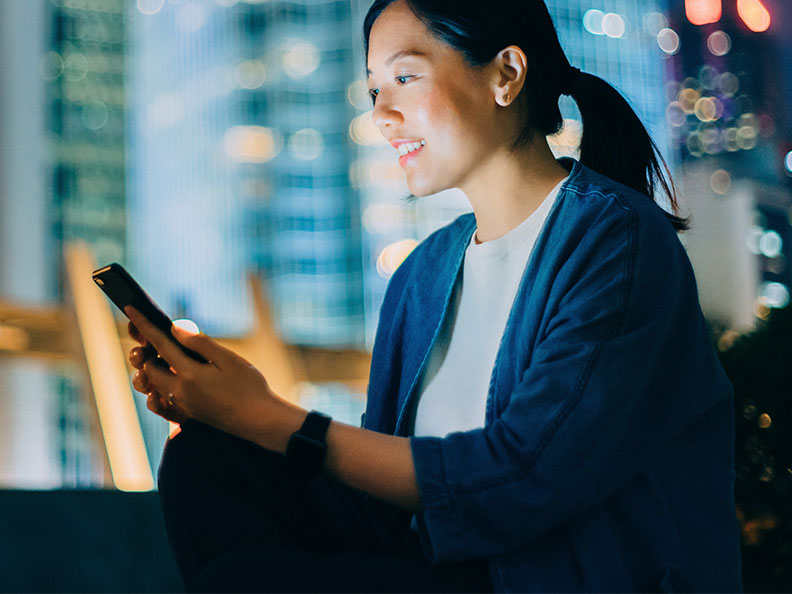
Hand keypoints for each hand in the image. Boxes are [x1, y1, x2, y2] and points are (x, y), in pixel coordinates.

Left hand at [126, 306, 279, 433]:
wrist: (260, 421)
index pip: (159, 344)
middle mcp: (179, 392)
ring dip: (152, 369)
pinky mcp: (190, 415)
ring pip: (155, 385)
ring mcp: (183, 405)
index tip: (130, 309)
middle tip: (148, 335)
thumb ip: (200, 343)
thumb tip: (175, 328)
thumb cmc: (250, 387)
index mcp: (189, 375)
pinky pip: (164, 402)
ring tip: (158, 356)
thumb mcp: (228, 359)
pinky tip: (170, 380)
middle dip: (146, 350)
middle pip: (150, 368)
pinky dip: (160, 389)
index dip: (144, 325)